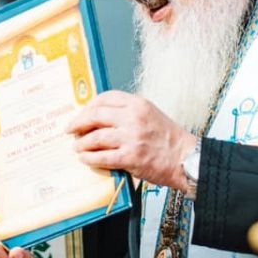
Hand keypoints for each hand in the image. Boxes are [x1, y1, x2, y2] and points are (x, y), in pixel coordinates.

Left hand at [68, 91, 197, 190]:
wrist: (186, 158)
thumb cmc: (168, 139)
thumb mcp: (150, 115)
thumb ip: (128, 113)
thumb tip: (100, 118)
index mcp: (138, 104)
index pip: (105, 98)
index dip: (89, 106)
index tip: (82, 113)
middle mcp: (133, 117)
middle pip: (95, 115)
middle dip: (78, 122)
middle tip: (71, 129)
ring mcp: (131, 137)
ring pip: (95, 137)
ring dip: (82, 143)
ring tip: (78, 147)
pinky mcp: (131, 157)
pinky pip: (102, 157)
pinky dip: (90, 158)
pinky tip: (85, 159)